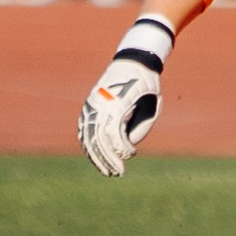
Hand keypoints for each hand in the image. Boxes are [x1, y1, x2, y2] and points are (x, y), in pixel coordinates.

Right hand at [80, 17, 173, 177]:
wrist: (132, 62)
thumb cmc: (146, 84)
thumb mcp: (152, 102)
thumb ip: (141, 124)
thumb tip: (129, 143)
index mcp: (115, 102)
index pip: (113, 133)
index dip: (120, 148)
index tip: (131, 155)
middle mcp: (99, 105)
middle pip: (98, 138)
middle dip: (108, 158)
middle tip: (117, 173)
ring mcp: (90, 106)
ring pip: (88, 137)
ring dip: (96, 156)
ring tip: (107, 171)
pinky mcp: (88, 108)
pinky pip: (84, 131)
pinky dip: (89, 146)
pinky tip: (95, 159)